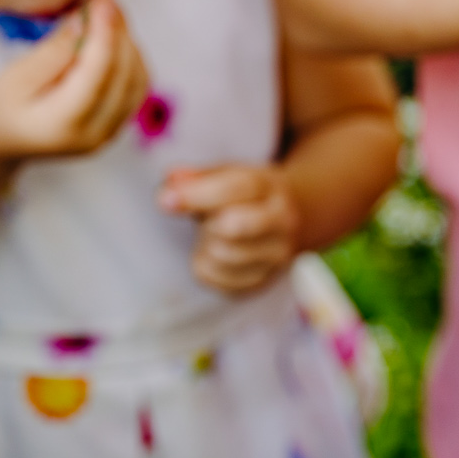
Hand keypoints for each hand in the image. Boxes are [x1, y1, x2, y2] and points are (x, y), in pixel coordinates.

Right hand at [0, 0, 148, 163]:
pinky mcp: (116, 125)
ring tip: (106, 12)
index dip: (105, 29)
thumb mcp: (17, 75)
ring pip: (137, 79)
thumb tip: (87, 19)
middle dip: (119, 30)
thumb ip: (55, 50)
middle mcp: (95, 134)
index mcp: (63, 124)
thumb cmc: (0, 107)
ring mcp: (110, 133)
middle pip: (124, 75)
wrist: (3, 143)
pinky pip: (136, 87)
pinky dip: (130, 57)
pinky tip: (112, 36)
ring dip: (128, 42)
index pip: (98, 72)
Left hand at [159, 165, 299, 293]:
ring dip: (205, 245)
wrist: (293, 221)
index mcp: (271, 188)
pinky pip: (216, 280)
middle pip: (232, 226)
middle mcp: (282, 222)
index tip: (165, 200)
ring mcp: (276, 256)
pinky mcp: (261, 283)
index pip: (236, 189)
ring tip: (214, 234)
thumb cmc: (248, 196)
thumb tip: (172, 183)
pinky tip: (215, 253)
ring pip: (222, 256)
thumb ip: (197, 177)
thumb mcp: (228, 174)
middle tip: (206, 218)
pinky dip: (205, 266)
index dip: (197, 194)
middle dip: (207, 222)